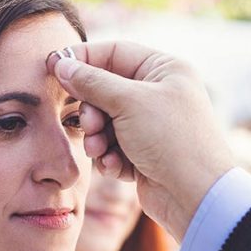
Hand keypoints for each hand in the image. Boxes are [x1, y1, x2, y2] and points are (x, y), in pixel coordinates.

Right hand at [48, 41, 234, 238]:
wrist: (197, 196)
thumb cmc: (172, 140)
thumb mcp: (129, 103)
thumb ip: (91, 82)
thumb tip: (61, 63)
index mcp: (165, 70)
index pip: (114, 53)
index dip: (82, 59)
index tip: (53, 66)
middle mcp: (159, 94)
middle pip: (105, 90)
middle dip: (92, 110)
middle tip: (89, 124)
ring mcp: (151, 125)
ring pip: (105, 121)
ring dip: (97, 137)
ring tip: (101, 150)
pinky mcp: (144, 154)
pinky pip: (113, 147)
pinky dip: (109, 156)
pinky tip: (115, 166)